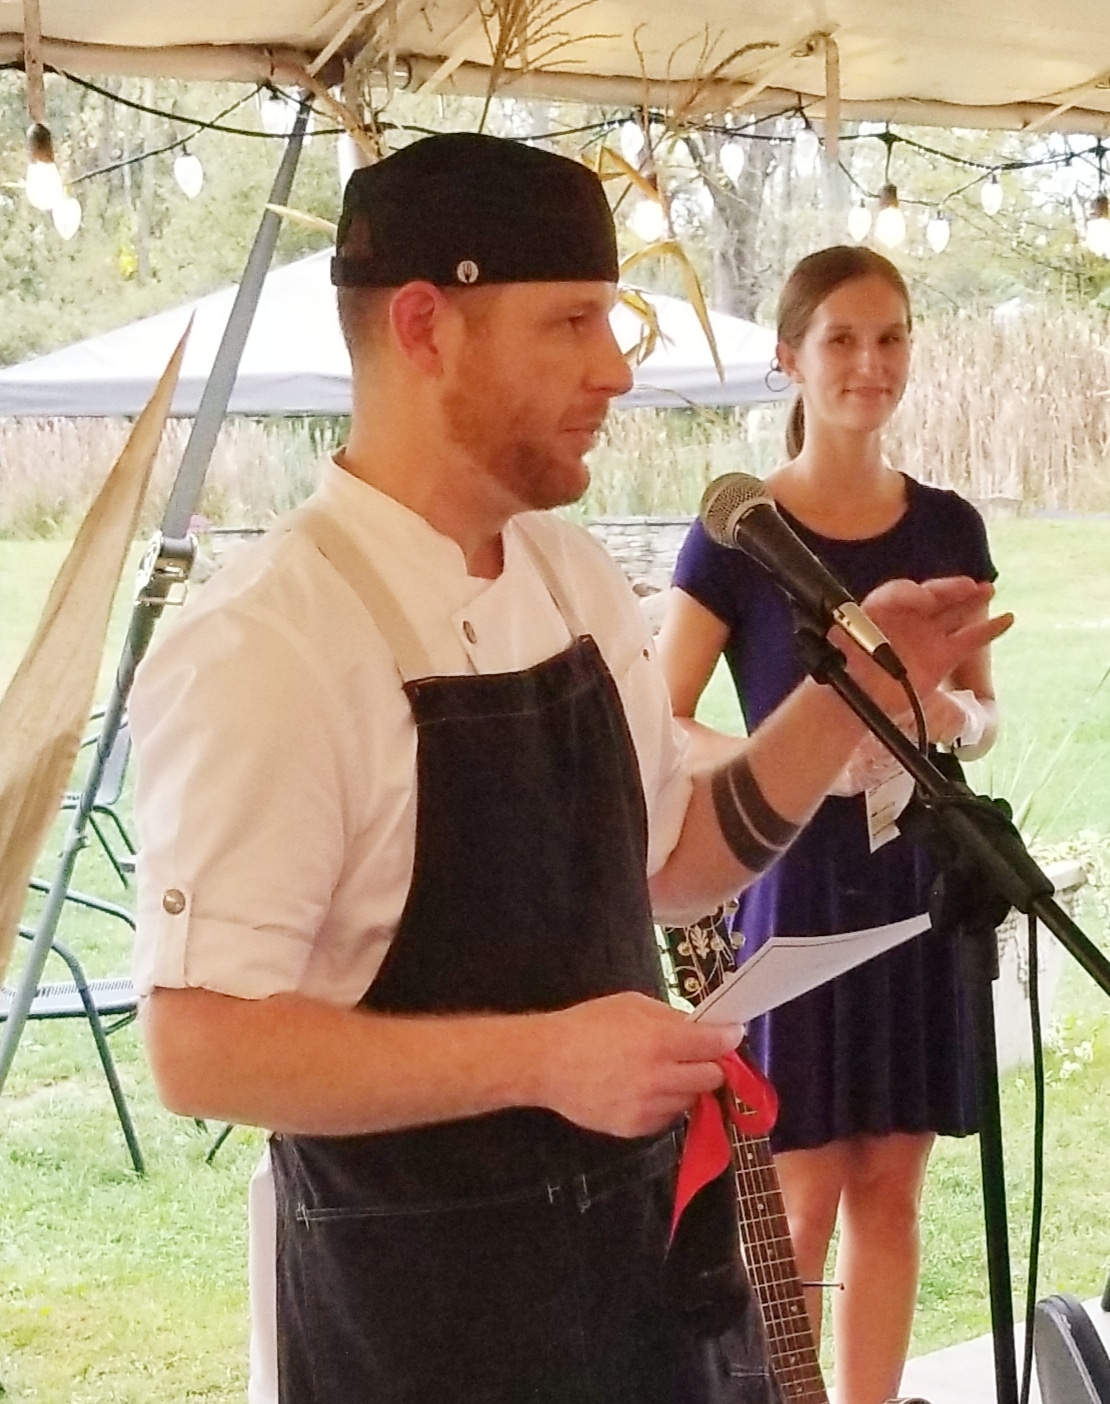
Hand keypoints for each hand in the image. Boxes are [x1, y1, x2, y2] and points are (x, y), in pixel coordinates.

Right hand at [536, 992, 741, 1138]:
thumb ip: (670, 1017)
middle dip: (711, 1064)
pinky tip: (646, 1089)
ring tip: (666, 1072)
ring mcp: (648, 1107)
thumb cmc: (587, 1025)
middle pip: (712, 1077)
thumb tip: (703, 1028)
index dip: (728, 1037)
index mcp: (658, 1041)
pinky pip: (669, 1117)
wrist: (546, 1063)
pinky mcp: (636, 1128)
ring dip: (688, 1085)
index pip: (715, 1045)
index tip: (731, 1034)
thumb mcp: (631, 1005)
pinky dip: (666, 1103)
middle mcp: (658, 1078)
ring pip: (692, 1100)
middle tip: (700, 1055)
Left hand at [847, 577, 1010, 706]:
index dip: (911, 593)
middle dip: (951, 589)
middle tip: (968, 586)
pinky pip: (969, 640)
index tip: (922, 598)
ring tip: (987, 590)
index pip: (900, 593)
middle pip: (934, 597)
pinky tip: (1006, 619)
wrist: (853, 700)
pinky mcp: (942, 658)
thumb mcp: (843, 640)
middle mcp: (908, 620)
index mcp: (882, 610)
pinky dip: (988, 630)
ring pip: (954, 613)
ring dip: (971, 600)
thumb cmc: (846, 669)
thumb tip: (871, 623)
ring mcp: (926, 638)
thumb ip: (859, 624)